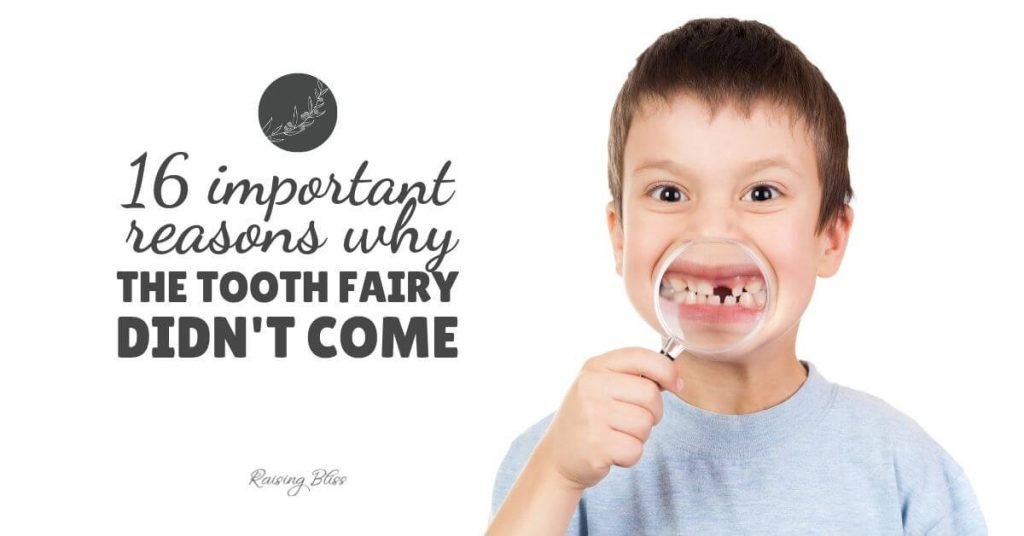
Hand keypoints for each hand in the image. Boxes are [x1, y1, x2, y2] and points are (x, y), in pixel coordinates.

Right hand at [535, 347, 684, 490]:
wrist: (558, 455)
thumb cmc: (590, 417)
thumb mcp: (603, 385)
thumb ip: (634, 376)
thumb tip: (676, 376)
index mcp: (595, 366)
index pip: (641, 357)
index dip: (667, 370)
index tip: (676, 385)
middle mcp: (590, 386)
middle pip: (650, 394)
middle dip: (652, 412)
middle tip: (632, 420)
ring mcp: (591, 415)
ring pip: (645, 424)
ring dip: (639, 435)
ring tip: (617, 435)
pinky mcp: (595, 445)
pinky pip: (635, 449)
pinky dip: (629, 455)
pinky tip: (611, 451)